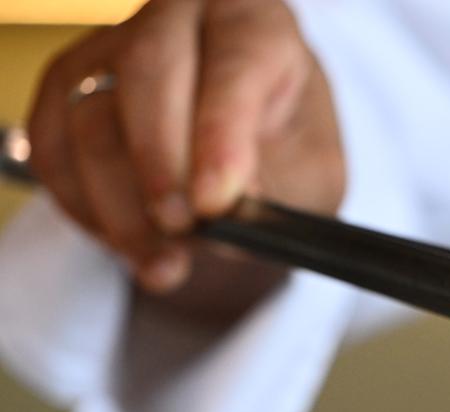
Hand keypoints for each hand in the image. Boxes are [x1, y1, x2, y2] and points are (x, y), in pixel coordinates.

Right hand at [27, 0, 344, 299]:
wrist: (251, 155)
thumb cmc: (289, 154)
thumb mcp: (312, 176)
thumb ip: (278, 189)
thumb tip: (223, 209)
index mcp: (254, 22)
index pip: (235, 62)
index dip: (221, 134)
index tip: (216, 200)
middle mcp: (179, 18)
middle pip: (149, 70)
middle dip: (160, 163)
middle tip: (181, 227)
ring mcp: (111, 46)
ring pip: (90, 115)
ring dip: (121, 206)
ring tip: (165, 264)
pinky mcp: (66, 89)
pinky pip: (53, 149)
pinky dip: (84, 208)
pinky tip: (130, 245)